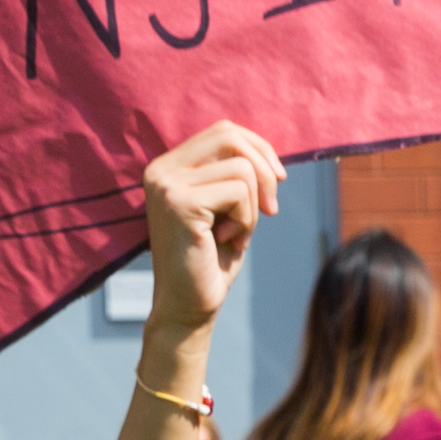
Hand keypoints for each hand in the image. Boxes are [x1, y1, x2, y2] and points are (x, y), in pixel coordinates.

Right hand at [142, 122, 283, 332]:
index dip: (259, 149)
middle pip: (231, 136)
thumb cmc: (211, 261)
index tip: (278, 181)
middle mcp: (161, 170)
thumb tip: (269, 155)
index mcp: (169, 166)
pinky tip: (230, 242)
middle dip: (264, 171)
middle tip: (271, 209)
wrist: (188, 308)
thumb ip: (236, 176)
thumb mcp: (226, 209)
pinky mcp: (180, 203)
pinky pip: (238, 192)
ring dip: (252, 207)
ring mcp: (167, 184)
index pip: (224, 131)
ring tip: (237, 235)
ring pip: (241, 168)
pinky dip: (247, 220)